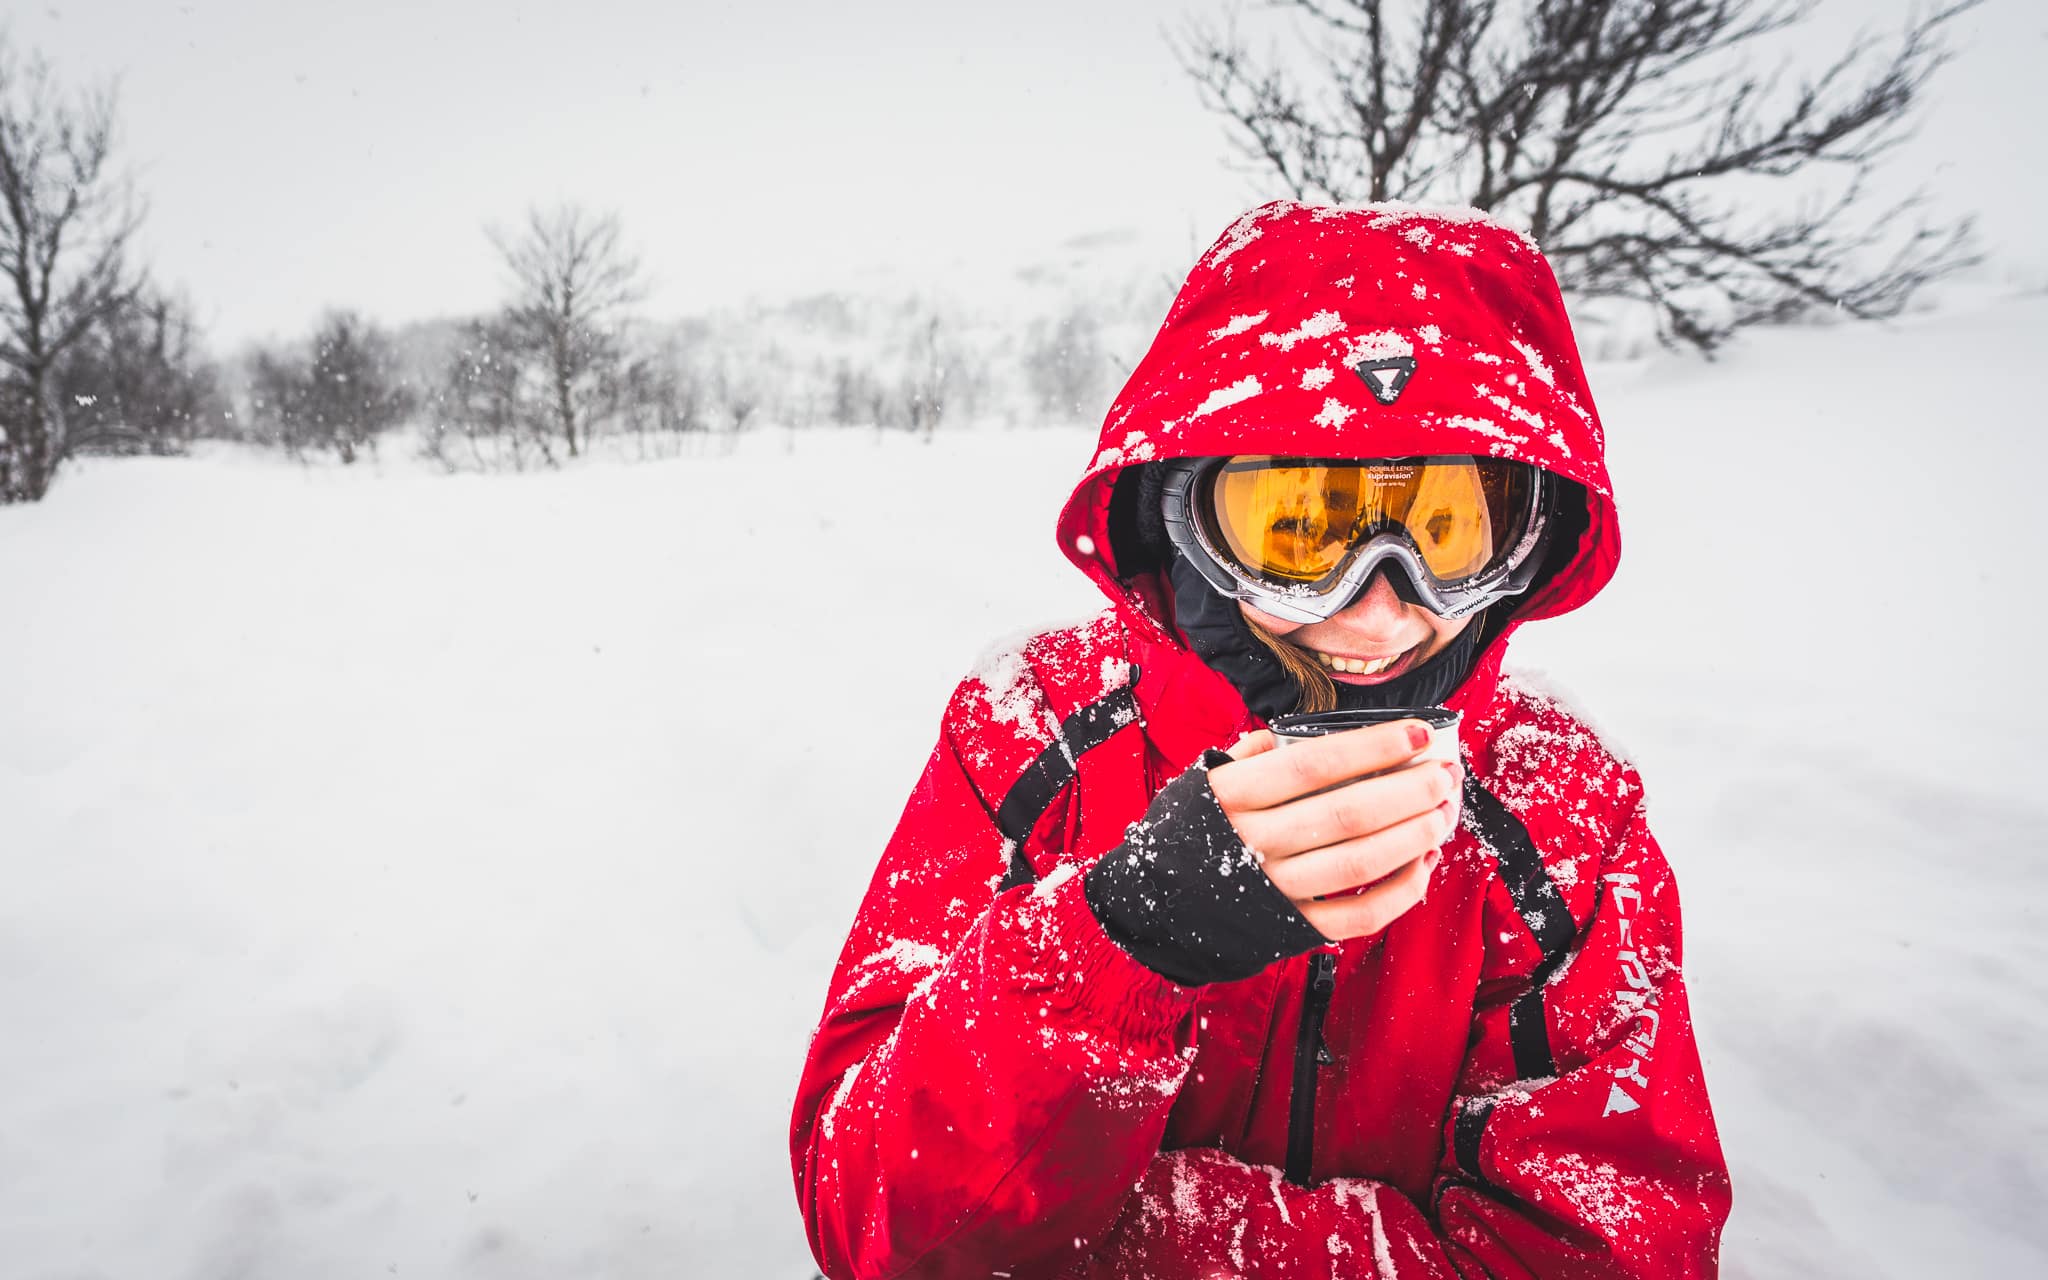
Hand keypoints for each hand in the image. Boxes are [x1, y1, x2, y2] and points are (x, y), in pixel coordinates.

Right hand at [1209, 720, 1460, 940]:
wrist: (1154, 907)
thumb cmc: (1188, 832)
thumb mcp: (1203, 780)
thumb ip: (1251, 754)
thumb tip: (1300, 734)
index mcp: (1233, 796)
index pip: (1314, 764)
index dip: (1372, 746)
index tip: (1417, 732)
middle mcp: (1255, 843)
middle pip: (1346, 812)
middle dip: (1407, 790)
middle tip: (1444, 773)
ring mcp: (1275, 889)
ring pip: (1358, 862)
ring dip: (1411, 834)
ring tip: (1442, 812)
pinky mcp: (1293, 928)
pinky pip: (1357, 915)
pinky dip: (1399, 892)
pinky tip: (1422, 861)